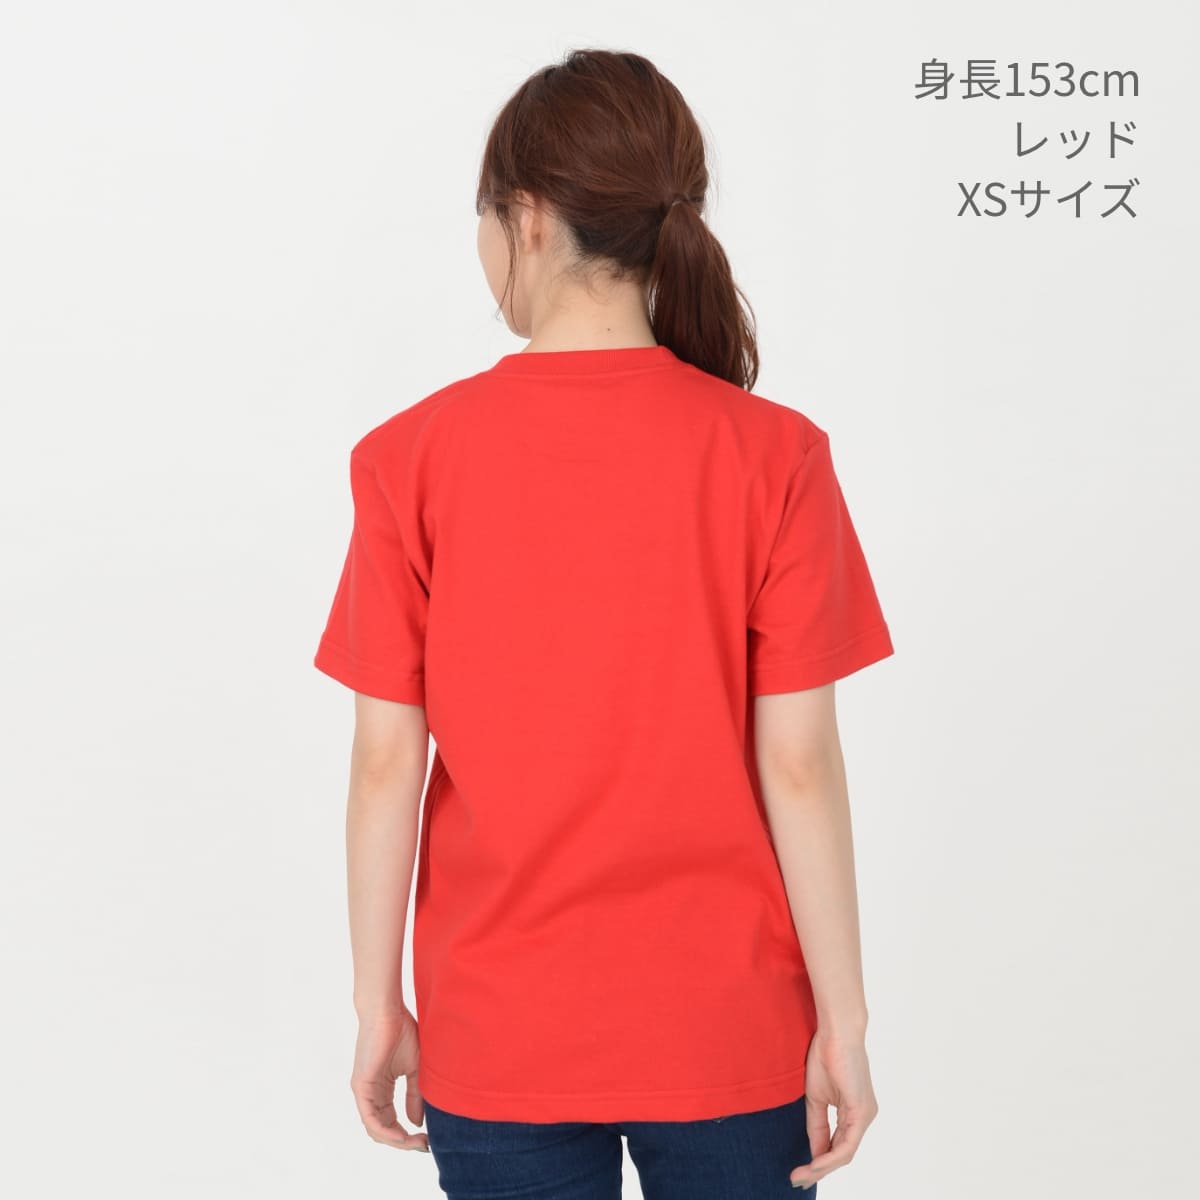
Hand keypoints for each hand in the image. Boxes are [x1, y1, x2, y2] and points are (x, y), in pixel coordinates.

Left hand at [350, 1006, 429, 1151]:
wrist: (388, 1011)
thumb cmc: (401, 1031)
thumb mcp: (414, 1068)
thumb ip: (414, 1095)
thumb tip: (416, 1122)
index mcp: (381, 1090)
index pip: (391, 1122)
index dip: (408, 1136)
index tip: (428, 1139)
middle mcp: (370, 1095)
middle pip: (383, 1131)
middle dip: (404, 1142)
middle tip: (424, 1145)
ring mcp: (364, 1092)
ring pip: (376, 1129)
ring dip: (396, 1141)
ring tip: (416, 1142)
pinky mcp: (361, 1087)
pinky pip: (370, 1119)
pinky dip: (386, 1132)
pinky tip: (402, 1136)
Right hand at [789, 1028, 877, 1189]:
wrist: (835, 1032)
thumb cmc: (826, 1055)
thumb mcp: (816, 1097)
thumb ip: (817, 1124)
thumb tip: (813, 1151)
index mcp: (854, 1112)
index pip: (837, 1144)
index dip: (818, 1160)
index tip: (799, 1171)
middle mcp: (864, 1116)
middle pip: (842, 1153)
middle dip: (819, 1169)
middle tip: (798, 1179)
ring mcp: (865, 1115)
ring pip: (845, 1152)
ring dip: (822, 1167)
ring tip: (802, 1174)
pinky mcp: (862, 1111)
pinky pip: (847, 1144)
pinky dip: (829, 1156)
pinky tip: (814, 1162)